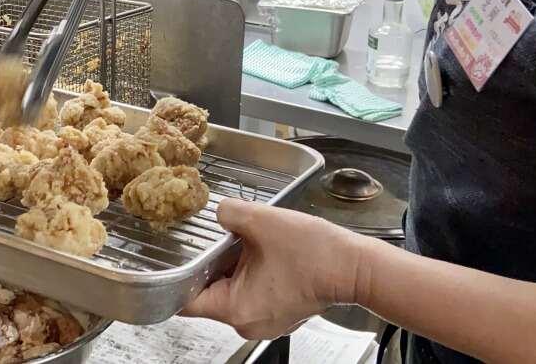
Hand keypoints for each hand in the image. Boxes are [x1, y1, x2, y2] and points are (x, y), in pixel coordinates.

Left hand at [181, 199, 362, 339]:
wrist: (354, 266)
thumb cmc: (314, 253)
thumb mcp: (261, 221)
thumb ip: (229, 213)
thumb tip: (219, 212)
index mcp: (235, 310)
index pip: (187, 301)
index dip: (181, 274)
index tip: (181, 255)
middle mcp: (247, 323)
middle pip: (211, 293)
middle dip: (216, 263)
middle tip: (227, 238)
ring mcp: (264, 321)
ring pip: (233, 290)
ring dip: (237, 266)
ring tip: (253, 243)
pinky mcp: (279, 313)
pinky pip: (253, 292)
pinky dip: (254, 273)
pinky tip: (267, 253)